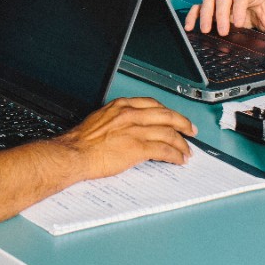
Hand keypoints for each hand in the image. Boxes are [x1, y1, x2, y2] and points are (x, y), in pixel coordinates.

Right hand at [55, 97, 194, 180]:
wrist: (74, 153)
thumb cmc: (82, 141)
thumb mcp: (100, 119)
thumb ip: (117, 120)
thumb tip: (127, 128)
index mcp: (122, 106)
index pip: (153, 105)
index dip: (167, 112)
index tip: (174, 118)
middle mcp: (131, 115)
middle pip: (167, 116)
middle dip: (183, 123)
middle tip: (191, 131)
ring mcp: (136, 131)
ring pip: (169, 133)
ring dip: (182, 143)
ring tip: (187, 151)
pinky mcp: (138, 148)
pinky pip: (164, 150)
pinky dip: (175, 155)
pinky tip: (179, 160)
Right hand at [183, 0, 264, 40]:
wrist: (260, 9)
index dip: (238, 8)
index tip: (238, 24)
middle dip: (221, 14)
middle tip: (223, 31)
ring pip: (209, 0)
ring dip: (205, 15)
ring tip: (206, 30)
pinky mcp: (212, 7)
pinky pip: (199, 7)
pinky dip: (193, 15)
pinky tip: (189, 27)